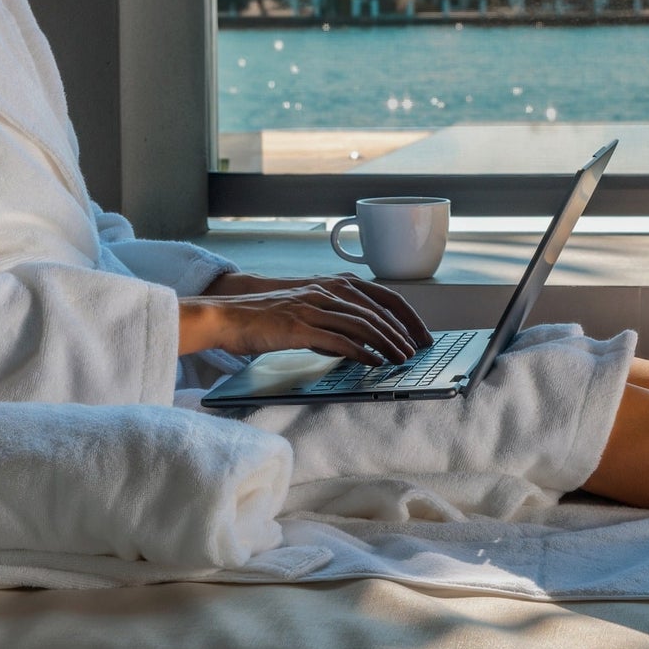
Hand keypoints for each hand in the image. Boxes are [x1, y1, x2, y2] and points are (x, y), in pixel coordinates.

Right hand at [180, 271, 432, 365]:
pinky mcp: (300, 326)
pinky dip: (361, 352)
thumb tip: (356, 345)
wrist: (228, 316)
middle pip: (377, 311)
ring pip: (362, 324)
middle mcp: (326, 291)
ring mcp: (313, 307)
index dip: (405, 316)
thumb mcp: (305, 313)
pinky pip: (339, 340)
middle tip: (418, 350)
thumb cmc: (264, 318)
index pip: (381, 296)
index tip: (420, 334)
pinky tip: (374, 362)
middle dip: (402, 332)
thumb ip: (331, 323)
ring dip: (387, 343)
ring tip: (403, 359)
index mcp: (330, 286)